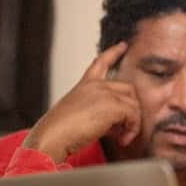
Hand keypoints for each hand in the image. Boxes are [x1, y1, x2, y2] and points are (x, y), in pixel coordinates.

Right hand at [22, 42, 138, 162]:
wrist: (51, 137)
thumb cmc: (60, 132)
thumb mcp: (77, 114)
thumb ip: (96, 110)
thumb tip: (116, 122)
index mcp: (84, 85)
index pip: (100, 63)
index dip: (113, 53)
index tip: (123, 45)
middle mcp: (95, 86)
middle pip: (129, 89)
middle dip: (132, 109)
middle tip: (123, 129)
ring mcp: (104, 94)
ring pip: (134, 105)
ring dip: (132, 124)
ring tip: (122, 138)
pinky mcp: (113, 106)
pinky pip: (134, 116)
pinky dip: (132, 129)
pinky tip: (122, 139)